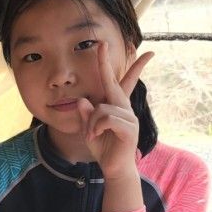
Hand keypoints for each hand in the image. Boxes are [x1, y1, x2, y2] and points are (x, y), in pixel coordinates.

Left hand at [76, 42, 153, 179]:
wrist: (114, 167)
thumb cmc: (103, 147)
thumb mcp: (89, 129)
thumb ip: (85, 115)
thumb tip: (82, 100)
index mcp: (114, 105)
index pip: (110, 81)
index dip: (106, 64)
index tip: (104, 45)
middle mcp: (123, 107)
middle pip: (112, 83)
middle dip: (105, 63)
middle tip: (101, 43)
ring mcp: (129, 117)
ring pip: (101, 109)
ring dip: (91, 123)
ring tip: (92, 135)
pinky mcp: (129, 128)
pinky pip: (107, 119)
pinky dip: (96, 127)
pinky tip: (96, 136)